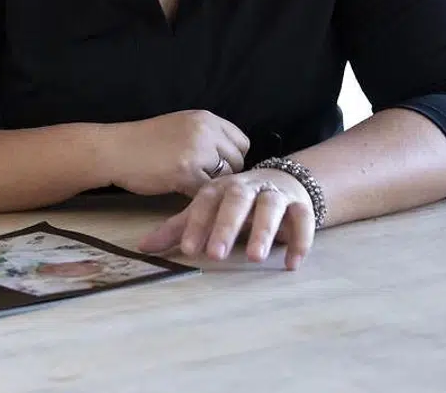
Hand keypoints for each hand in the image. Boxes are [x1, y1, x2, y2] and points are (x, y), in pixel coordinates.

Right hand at [97, 110, 249, 195]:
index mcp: (205, 118)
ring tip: (189, 184)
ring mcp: (197, 152)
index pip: (241, 142)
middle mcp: (205, 131)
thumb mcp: (179, 126)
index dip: (231, 157)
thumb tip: (229, 156)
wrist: (113, 150)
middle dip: (223, 173)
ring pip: (224, 179)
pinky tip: (179, 190)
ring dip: (211, 185)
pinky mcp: (186, 173)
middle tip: (201, 178)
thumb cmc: (142, 142)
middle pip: (237, 161)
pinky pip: (205, 192)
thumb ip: (206, 135)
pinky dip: (196, 196)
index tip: (217, 165)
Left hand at [138, 168, 315, 269]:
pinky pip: (303, 219)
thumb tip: (142, 247)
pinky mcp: (300, 205)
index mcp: (220, 188)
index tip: (188, 249)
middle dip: (225, 226)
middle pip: (236, 201)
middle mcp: (247, 187)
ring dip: (263, 231)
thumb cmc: (235, 203)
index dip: (196, 224)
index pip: (205, 203)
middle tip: (215, 254)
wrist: (282, 182)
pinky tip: (290, 263)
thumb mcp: (207, 212)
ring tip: (254, 258)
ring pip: (270, 207)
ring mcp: (275, 193)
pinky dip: (299, 240)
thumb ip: (179, 229)